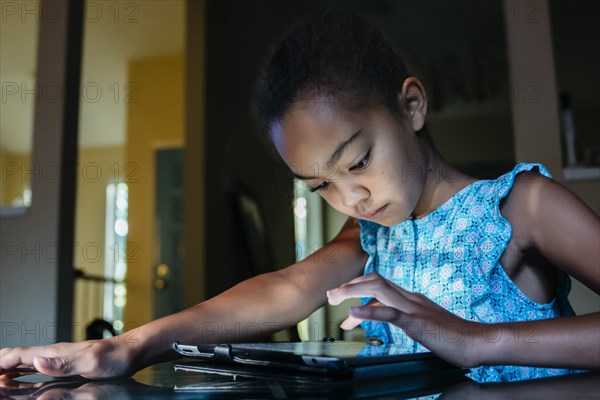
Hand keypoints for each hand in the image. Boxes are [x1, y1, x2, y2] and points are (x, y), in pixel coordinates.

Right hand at [0, 338, 137, 379]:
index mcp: (56, 352)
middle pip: (17, 356)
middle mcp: (54, 353)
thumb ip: (64, 363)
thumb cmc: (116, 357)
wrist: (132, 350)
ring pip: (24, 362)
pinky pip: (35, 368)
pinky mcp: (66, 364)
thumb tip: (37, 361)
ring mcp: (60, 358)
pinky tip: (16, 380)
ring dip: (6, 370)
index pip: (18, 355)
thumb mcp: (92, 362)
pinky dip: (20, 374)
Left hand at [327, 272, 481, 367]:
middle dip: (350, 286)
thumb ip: (406, 318)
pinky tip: (353, 314)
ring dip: (353, 291)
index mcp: (411, 299)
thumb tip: (388, 318)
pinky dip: (369, 312)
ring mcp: (413, 309)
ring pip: (378, 289)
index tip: (341, 297)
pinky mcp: (417, 323)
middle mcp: (410, 298)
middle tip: (330, 296)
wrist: (478, 342)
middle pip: (375, 281)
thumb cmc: (454, 337)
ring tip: (335, 298)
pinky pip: (390, 313)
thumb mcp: (424, 324)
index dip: (358, 287)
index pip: (380, 285)